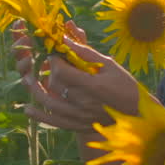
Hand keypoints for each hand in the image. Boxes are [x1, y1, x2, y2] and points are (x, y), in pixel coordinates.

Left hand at [13, 21, 145, 132]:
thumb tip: (65, 38)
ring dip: (36, 91)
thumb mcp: (109, 65)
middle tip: (45, 63)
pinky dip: (40, 116)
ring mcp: (80, 116)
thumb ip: (85, 53)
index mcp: (93, 85)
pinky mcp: (79, 126)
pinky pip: (55, 122)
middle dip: (47, 72)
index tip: (53, 53)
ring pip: (51, 103)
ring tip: (27, 80)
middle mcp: (84, 103)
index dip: (54, 60)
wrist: (136, 113)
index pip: (63, 71)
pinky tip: (28, 109)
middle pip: (55, 86)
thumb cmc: (125, 85)